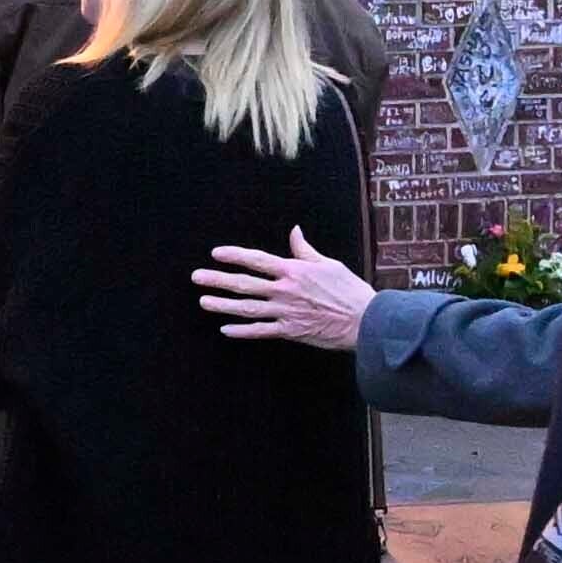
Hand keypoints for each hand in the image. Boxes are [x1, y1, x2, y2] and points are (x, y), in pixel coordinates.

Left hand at [197, 239, 373, 351]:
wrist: (364, 321)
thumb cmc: (349, 290)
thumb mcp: (328, 264)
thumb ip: (305, 250)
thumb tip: (294, 231)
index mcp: (294, 270)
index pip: (257, 260)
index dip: (234, 255)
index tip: (216, 253)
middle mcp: (285, 290)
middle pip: (244, 284)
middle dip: (217, 280)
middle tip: (197, 277)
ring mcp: (285, 312)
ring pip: (246, 309)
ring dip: (222, 305)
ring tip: (203, 302)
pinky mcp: (290, 331)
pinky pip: (260, 331)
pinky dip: (241, 331)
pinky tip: (225, 329)